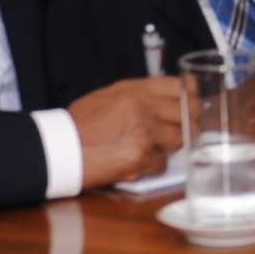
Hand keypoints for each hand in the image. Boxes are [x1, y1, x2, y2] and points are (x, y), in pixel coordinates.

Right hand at [66, 78, 183, 188]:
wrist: (59, 149)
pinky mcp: (140, 156)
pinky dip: (151, 167)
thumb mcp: (106, 97)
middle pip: (188, 112)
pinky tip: (134, 163)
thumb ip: (136, 97)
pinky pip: (161, 164)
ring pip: (179, 139)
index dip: (192, 96)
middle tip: (184, 131)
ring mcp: (144, 131)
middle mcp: (143, 106)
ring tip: (149, 148)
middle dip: (189, 123)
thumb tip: (161, 101)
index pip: (180, 86)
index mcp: (134, 89)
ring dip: (169, 147)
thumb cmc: (78, 125)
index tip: (195, 103)